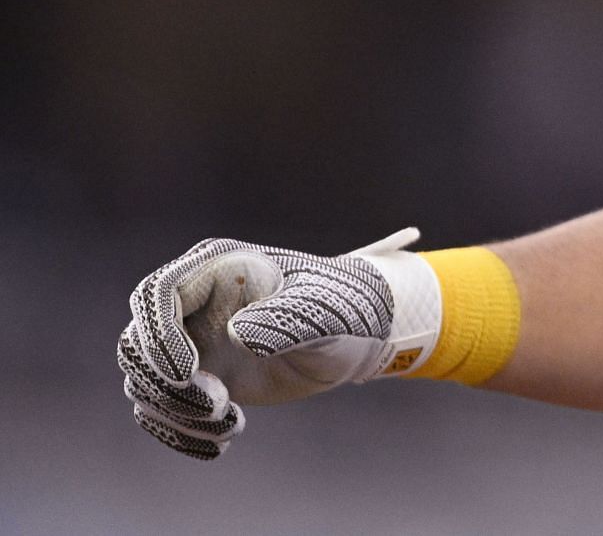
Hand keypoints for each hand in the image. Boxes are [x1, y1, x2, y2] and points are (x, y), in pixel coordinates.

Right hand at [118, 228, 440, 459]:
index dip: (159, 335)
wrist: (357, 334)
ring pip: (145, 383)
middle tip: (220, 405)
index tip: (184, 375)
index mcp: (220, 267)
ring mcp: (191, 341)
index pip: (158, 295)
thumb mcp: (324, 312)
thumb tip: (239, 336)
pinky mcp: (197, 377)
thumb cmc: (345, 308)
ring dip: (178, 414)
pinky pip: (162, 410)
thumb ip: (286, 320)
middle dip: (166, 384)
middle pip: (139, 345)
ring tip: (232, 424)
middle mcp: (195, 302)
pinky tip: (224, 441)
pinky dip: (182, 432)